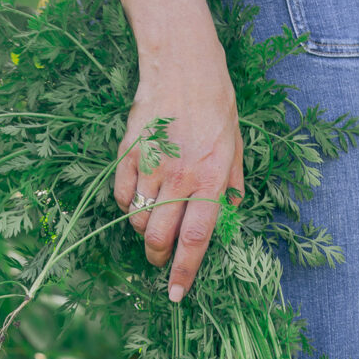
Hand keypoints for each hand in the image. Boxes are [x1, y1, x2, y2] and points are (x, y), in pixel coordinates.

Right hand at [113, 39, 243, 301]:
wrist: (181, 63)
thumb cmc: (216, 105)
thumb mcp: (236, 147)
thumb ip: (230, 186)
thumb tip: (227, 216)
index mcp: (210, 180)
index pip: (195, 240)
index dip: (185, 273)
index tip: (177, 295)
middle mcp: (180, 178)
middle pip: (160, 238)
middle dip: (159, 259)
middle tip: (161, 261)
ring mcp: (150, 165)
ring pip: (139, 220)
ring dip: (144, 231)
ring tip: (154, 224)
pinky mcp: (128, 153)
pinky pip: (122, 195)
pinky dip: (128, 206)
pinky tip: (139, 200)